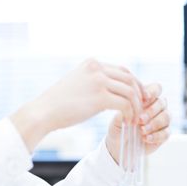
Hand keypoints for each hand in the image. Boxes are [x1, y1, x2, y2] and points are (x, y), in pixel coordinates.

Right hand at [10, 58, 145, 151]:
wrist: (43, 112)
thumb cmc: (57, 103)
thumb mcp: (76, 83)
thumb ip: (92, 82)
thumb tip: (107, 89)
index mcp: (92, 63)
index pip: (122, 70)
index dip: (134, 83)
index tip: (138, 96)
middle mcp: (96, 68)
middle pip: (129, 78)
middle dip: (140, 93)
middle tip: (144, 107)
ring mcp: (99, 81)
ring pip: (130, 91)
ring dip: (136, 106)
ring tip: (134, 119)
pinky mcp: (100, 97)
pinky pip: (125, 104)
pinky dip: (130, 113)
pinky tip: (127, 122)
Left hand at [105, 83, 169, 162]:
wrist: (119, 144)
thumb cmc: (119, 126)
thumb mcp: (118, 118)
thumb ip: (124, 111)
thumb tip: (129, 107)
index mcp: (147, 98)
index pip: (156, 88)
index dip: (152, 92)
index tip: (143, 100)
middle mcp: (157, 107)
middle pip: (162, 102)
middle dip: (151, 111)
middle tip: (140, 119)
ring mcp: (162, 120)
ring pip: (166, 116)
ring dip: (154, 123)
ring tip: (142, 130)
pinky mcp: (164, 133)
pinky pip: (166, 132)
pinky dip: (156, 135)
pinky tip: (145, 138)